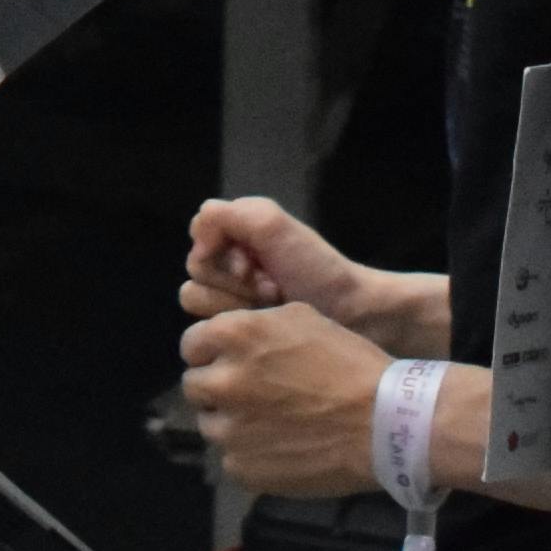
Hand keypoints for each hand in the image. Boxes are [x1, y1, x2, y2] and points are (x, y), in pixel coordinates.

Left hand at [174, 300, 395, 499]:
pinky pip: (231, 458)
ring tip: (268, 423)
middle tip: (249, 393)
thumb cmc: (349, 364)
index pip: (192, 344)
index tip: (230, 360)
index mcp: (234, 337)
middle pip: (194, 386)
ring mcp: (229, 431)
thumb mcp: (301, 318)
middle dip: (216, 387)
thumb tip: (230, 339)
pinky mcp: (243, 469)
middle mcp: (223, 382)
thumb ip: (254, 326)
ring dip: (230, 422)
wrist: (383, 424)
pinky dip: (248, 454)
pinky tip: (279, 447)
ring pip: (210, 424)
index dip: (210, 352)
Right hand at [179, 193, 439, 350]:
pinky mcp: (242, 333)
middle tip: (271, 287)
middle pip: (197, 275)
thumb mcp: (270, 223)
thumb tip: (196, 248)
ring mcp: (235, 303)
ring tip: (273, 306)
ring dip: (238, 304)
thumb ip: (223, 217)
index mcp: (236, 237)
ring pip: (199, 304)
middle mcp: (230, 268)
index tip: (253, 263)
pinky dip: (243, 324)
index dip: (221, 254)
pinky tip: (270, 325)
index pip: (198, 241)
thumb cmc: (315, 268)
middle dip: (233, 283)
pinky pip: (214, 330)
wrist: (354, 314)